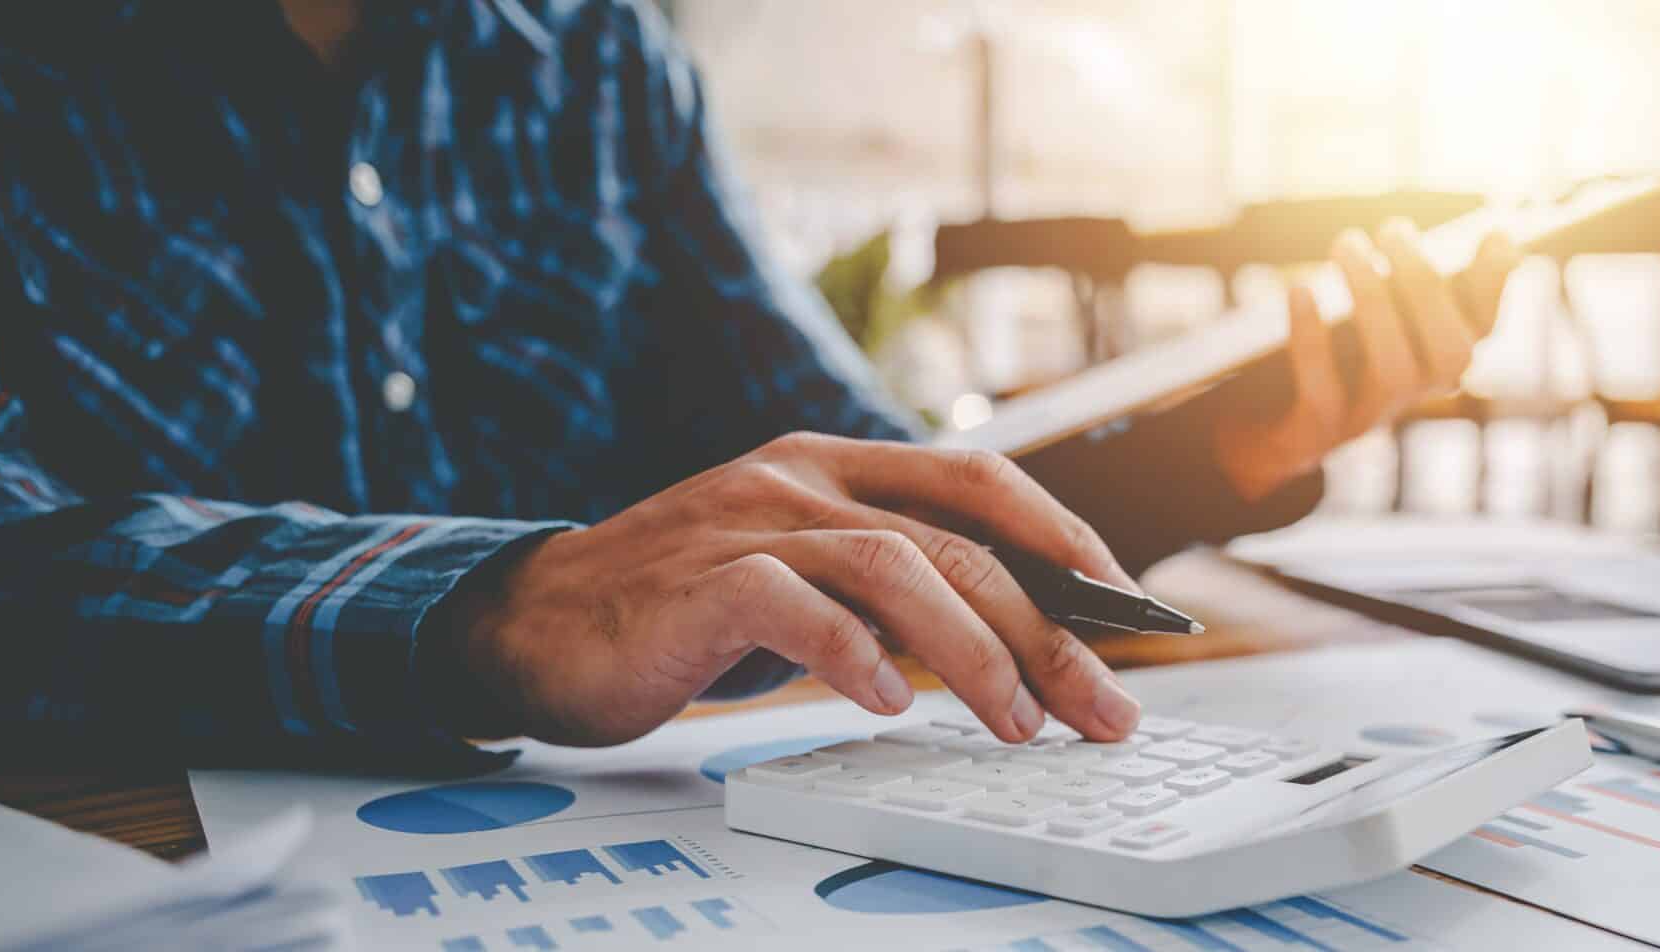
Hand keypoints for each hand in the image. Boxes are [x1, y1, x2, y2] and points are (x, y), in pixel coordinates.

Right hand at [434, 433, 1145, 746]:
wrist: (532, 623)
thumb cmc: (682, 608)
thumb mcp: (803, 575)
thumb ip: (889, 582)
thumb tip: (1016, 634)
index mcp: (835, 464)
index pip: (981, 480)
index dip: (1065, 538)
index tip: (1127, 609)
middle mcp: (799, 478)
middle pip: (960, 542)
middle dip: (1048, 630)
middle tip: (1099, 705)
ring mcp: (747, 523)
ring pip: (895, 566)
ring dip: (973, 650)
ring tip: (1015, 721)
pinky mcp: (697, 584)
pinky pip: (793, 608)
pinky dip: (852, 655)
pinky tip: (886, 704)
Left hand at [1215, 221, 1519, 499]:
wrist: (1269, 431)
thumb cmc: (1338, 359)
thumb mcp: (1385, 314)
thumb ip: (1430, 281)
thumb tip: (1503, 239)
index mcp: (1435, 362)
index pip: (1483, 330)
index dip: (1494, 287)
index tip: (1494, 234)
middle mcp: (1414, 396)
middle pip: (1450, 354)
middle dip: (1426, 286)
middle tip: (1392, 228)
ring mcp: (1369, 419)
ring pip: (1394, 372)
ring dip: (1374, 302)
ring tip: (1346, 243)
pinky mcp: (1317, 435)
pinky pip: (1322, 394)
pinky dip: (1312, 340)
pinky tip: (1300, 289)